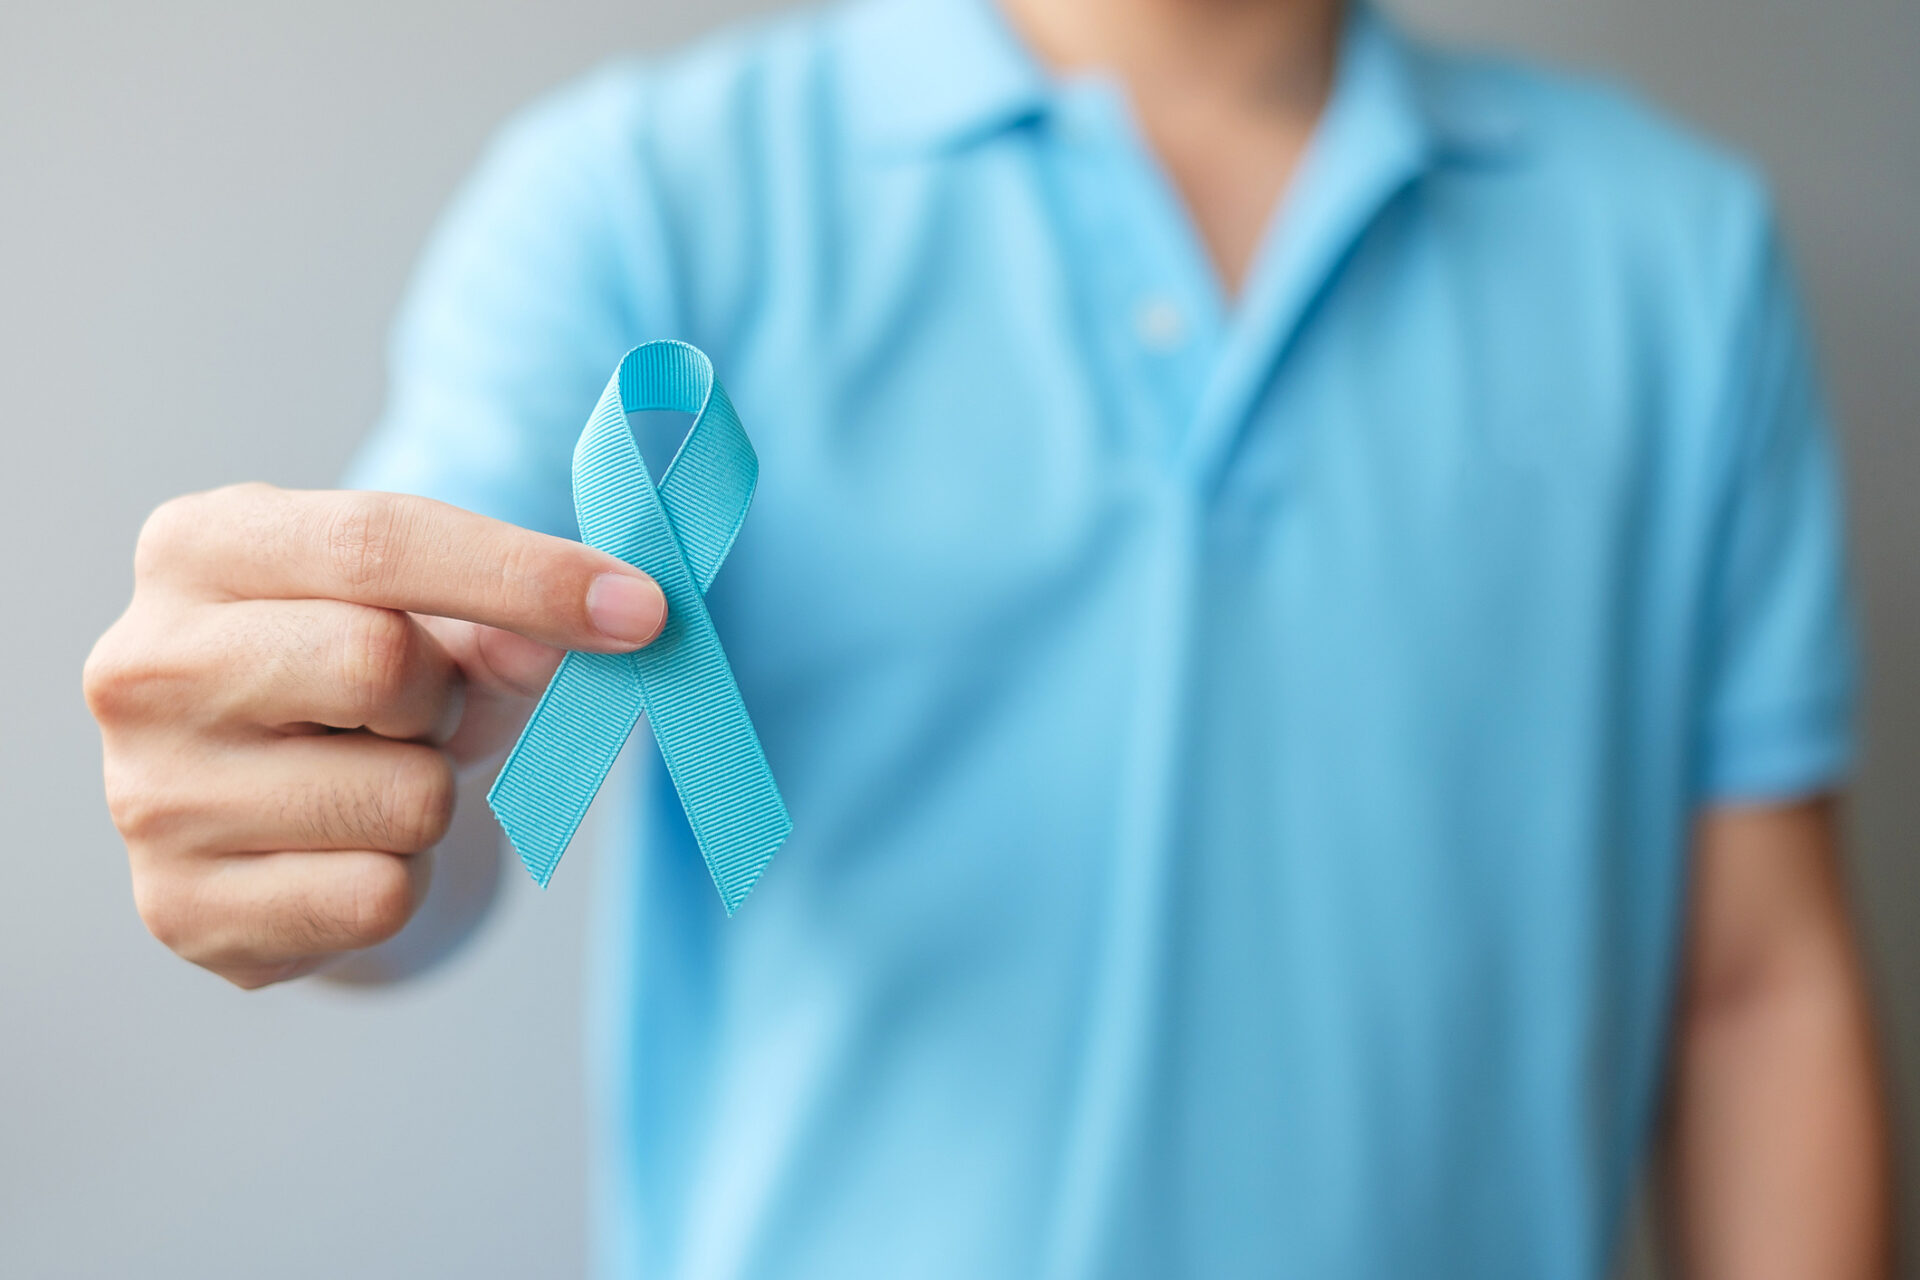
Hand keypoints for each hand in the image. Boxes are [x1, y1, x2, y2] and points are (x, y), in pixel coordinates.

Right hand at [82, 484, 666, 987]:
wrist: (280, 807)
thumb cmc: (365, 680)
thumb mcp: (435, 617)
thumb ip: (514, 610)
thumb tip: (606, 621)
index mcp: (196, 547)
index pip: (377, 541)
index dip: (527, 575)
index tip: (642, 608)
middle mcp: (141, 664)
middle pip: (377, 662)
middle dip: (448, 696)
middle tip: (428, 711)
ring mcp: (147, 796)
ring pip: (399, 797)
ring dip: (431, 796)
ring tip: (377, 781)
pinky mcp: (181, 912)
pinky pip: (377, 898)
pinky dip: (405, 881)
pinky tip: (350, 852)